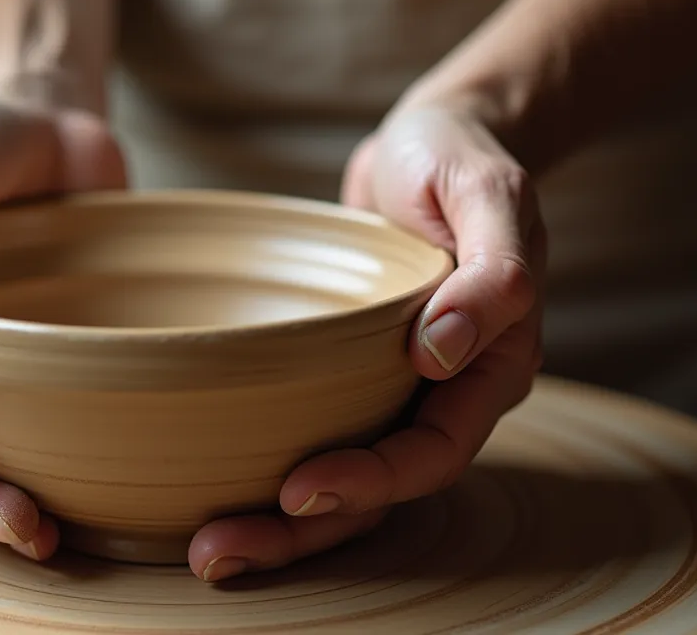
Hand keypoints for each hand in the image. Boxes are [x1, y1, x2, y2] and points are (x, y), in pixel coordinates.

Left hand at [184, 104, 545, 581]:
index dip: (372, 481)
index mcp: (490, 367)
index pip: (435, 450)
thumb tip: (442, 353)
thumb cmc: (460, 162)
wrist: (429, 144)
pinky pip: (315, 435)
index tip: (299, 489)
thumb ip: (490, 273)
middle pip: (379, 491)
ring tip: (206, 550)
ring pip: (344, 480)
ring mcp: (393, 389)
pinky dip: (268, 468)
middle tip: (218, 552)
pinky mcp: (349, 376)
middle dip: (303, 530)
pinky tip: (212, 490)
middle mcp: (443, 395)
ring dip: (278, 524)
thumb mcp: (488, 197)